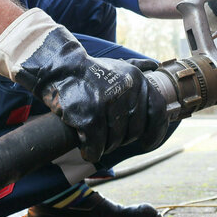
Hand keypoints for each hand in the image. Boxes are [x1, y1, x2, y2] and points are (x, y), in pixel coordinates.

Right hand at [0, 9, 167, 161]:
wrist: (58, 70)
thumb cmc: (89, 73)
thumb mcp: (119, 65)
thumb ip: (138, 66)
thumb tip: (155, 65)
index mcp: (137, 79)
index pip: (157, 111)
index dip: (155, 132)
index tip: (148, 143)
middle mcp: (126, 90)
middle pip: (135, 130)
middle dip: (123, 140)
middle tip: (110, 140)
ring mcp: (108, 104)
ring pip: (116, 140)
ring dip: (106, 147)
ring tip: (97, 143)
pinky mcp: (89, 116)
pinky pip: (97, 145)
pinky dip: (92, 152)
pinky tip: (87, 151)